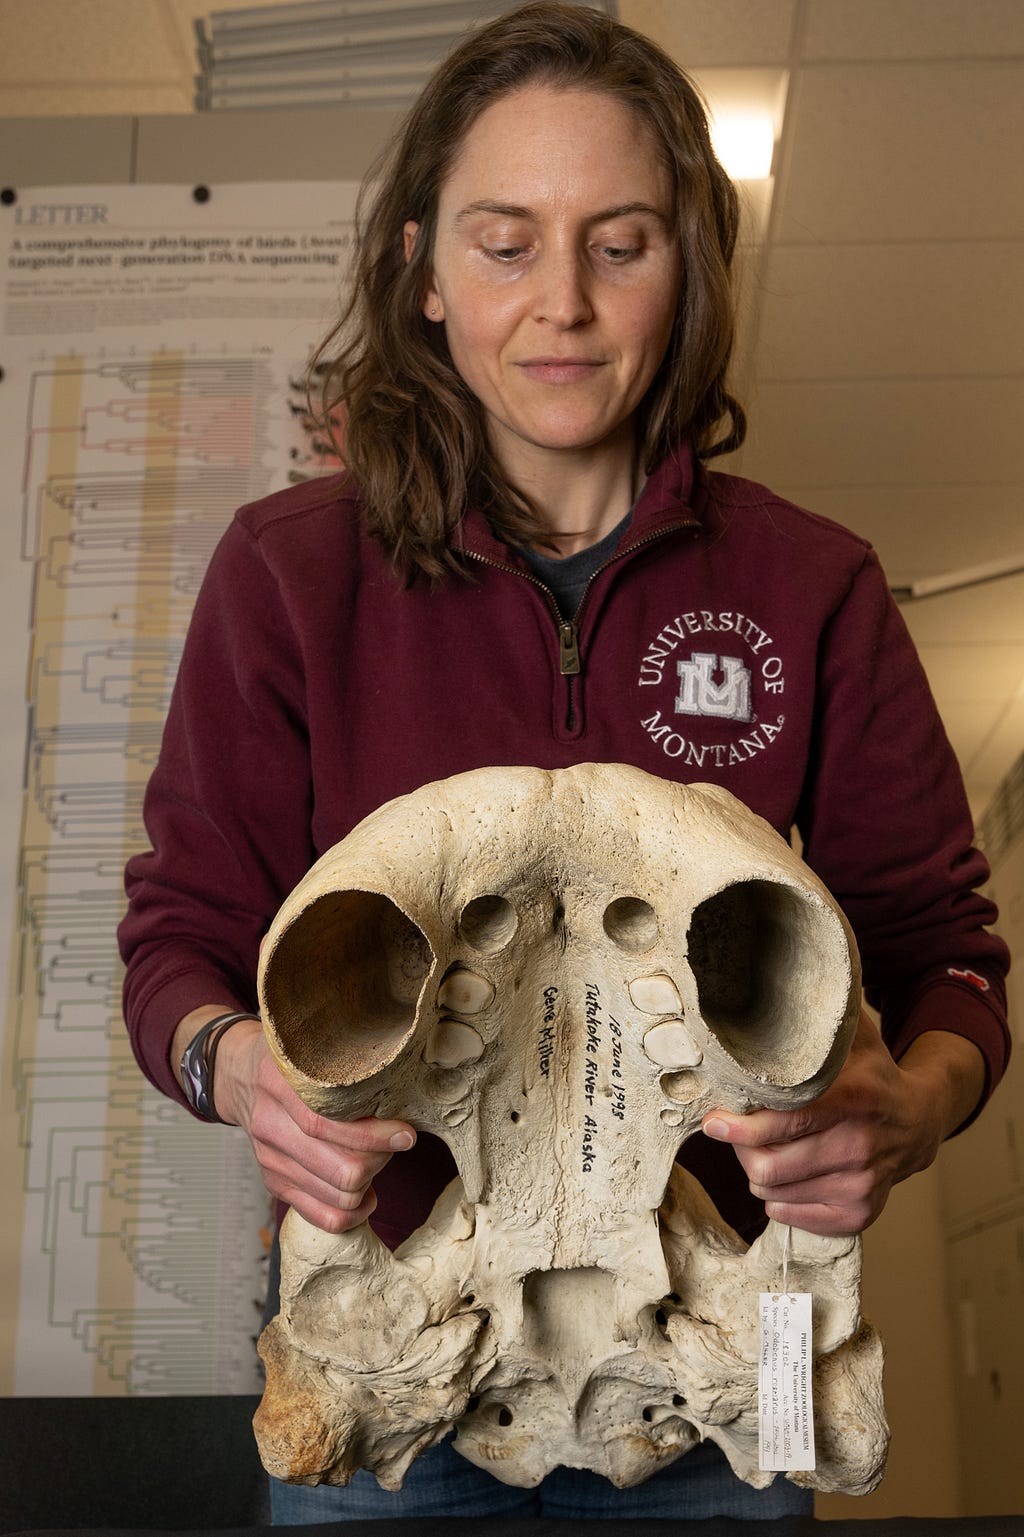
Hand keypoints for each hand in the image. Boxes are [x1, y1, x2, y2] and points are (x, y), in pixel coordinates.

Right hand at [200, 1014, 415, 1233]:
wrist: (242, 1077)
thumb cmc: (293, 1060)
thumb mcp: (313, 1047)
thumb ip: (347, 1063)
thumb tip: (402, 1091)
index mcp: (278, 1083)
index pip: (326, 1124)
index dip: (373, 1135)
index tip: (405, 1134)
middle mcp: (269, 1125)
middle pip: (339, 1169)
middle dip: (379, 1160)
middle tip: (396, 1141)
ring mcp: (270, 1159)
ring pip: (337, 1196)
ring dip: (370, 1182)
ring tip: (380, 1159)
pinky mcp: (274, 1182)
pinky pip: (322, 1216)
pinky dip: (354, 1212)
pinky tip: (367, 1193)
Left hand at [701, 1012, 984, 1235]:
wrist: (919, 1121)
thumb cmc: (871, 1073)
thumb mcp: (853, 1036)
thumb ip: (817, 1015)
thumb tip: (785, 974)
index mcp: (855, 1098)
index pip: (787, 1122)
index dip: (742, 1126)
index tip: (713, 1120)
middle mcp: (860, 1145)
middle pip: (771, 1165)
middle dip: (741, 1147)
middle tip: (733, 1129)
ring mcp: (862, 1184)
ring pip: (773, 1191)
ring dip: (755, 1170)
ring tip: (761, 1146)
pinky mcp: (860, 1212)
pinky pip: (789, 1215)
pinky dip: (775, 1197)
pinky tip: (784, 1173)